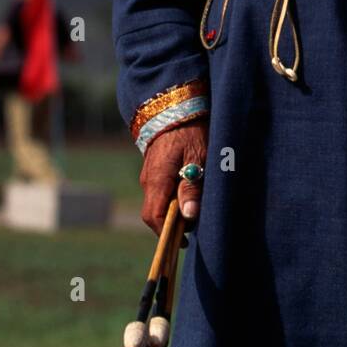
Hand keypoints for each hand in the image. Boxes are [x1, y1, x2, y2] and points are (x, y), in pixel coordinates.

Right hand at [139, 120, 207, 237]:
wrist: (176, 104)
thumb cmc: (191, 130)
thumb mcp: (198, 157)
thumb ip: (192, 187)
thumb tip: (189, 216)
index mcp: (157, 180)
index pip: (154, 217)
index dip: (167, 233)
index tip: (183, 243)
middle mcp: (148, 180)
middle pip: (154, 213)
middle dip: (170, 225)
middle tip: (193, 229)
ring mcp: (149, 174)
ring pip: (157, 202)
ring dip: (172, 211)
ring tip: (194, 211)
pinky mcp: (154, 168)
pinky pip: (159, 191)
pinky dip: (171, 199)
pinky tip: (187, 195)